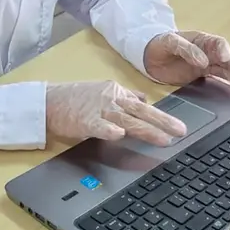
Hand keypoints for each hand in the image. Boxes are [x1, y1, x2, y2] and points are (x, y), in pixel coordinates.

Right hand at [45, 81, 186, 145]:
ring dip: (146, 129)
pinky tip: (120, 135)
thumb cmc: (76, 98)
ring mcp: (98, 110)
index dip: (162, 116)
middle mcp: (111, 99)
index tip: (177, 126)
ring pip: (126, 120)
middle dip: (162, 122)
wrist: (49, 101)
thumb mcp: (104, 90)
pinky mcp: (84, 120)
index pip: (143, 106)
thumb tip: (144, 98)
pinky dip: (109, 130)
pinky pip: (99, 126)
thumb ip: (125, 95)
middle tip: (180, 131)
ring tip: (163, 139)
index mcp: (117, 92)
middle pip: (140, 112)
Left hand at [144, 31, 229, 86]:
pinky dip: (227, 80)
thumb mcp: (170, 41)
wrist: (148, 56)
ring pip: (224, 67)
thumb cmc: (160, 43)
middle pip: (225, 56)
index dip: (222, 49)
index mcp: (200, 39)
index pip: (216, 42)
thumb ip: (186, 49)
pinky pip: (217, 76)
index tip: (224, 57)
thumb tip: (203, 61)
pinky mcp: (200, 75)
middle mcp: (206, 50)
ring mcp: (205, 63)